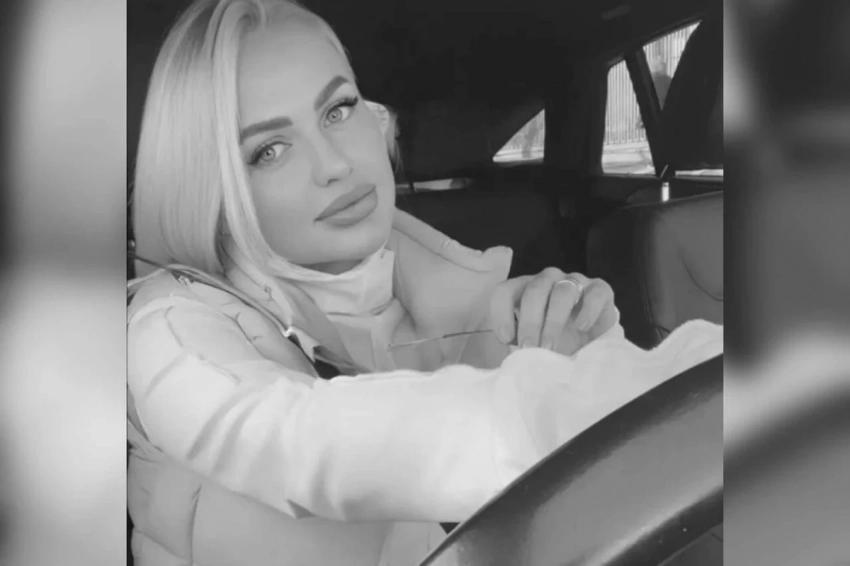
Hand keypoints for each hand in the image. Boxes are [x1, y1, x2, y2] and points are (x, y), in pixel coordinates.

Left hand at [490, 268, 617, 353]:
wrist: (592, 341)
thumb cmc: (556, 338)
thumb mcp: (534, 341)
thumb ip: (521, 343)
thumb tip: (513, 361)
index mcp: (525, 289)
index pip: (506, 290)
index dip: (501, 313)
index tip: (505, 340)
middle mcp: (548, 280)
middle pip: (534, 291)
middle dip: (529, 322)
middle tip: (529, 348)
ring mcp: (575, 282)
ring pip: (562, 292)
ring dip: (554, 321)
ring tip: (550, 347)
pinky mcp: (600, 289)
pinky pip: (594, 293)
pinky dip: (587, 310)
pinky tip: (581, 328)